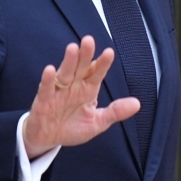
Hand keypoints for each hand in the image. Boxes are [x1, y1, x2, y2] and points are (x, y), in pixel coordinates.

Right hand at [22, 35, 139, 158]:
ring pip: (64, 73)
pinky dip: (49, 80)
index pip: (97, 74)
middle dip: (85, 55)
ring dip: (68, 61)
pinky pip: (47, 89)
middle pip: (80, 68)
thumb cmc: (72, 128)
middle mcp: (74, 86)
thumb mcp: (97, 122)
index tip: (109, 53)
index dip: (102, 64)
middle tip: (89, 40)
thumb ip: (115, 112)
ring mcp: (59, 92)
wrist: (48, 139)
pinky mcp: (44, 100)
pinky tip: (50, 70)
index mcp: (88, 90)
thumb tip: (137, 104)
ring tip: (72, 48)